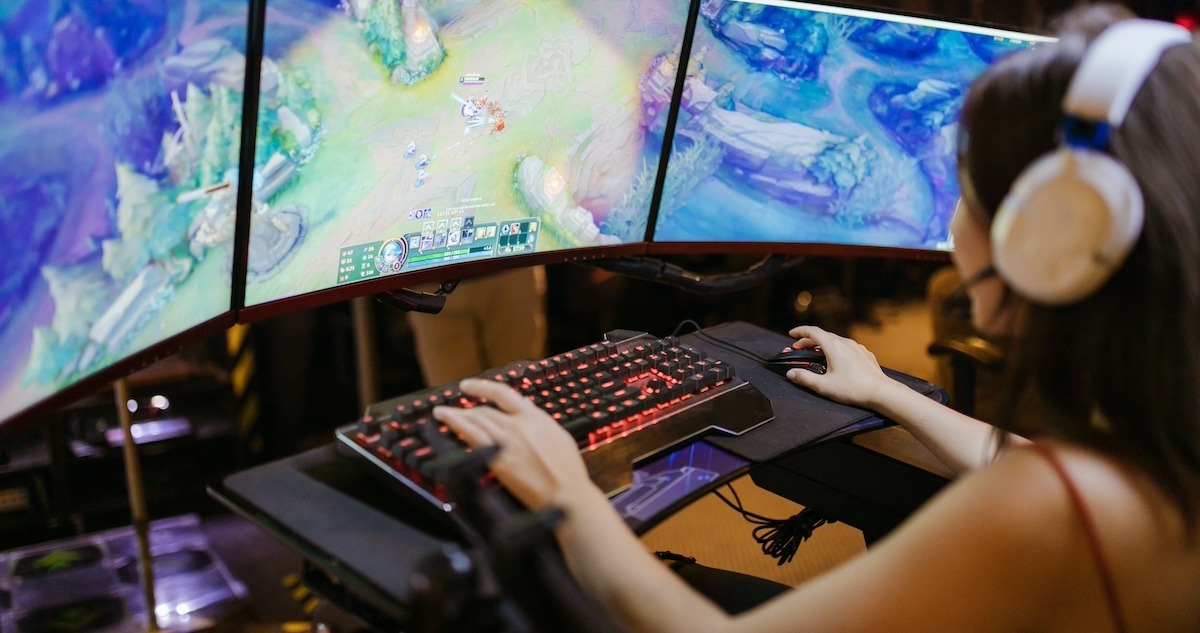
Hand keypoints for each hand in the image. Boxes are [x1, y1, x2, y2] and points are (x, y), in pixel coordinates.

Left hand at [432, 378, 593, 510]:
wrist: (567, 493)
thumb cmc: (568, 472)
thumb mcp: (559, 437)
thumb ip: (540, 425)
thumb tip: (529, 418)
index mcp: (536, 417)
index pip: (503, 393)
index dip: (482, 387)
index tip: (468, 386)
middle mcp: (519, 424)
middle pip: (485, 410)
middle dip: (465, 408)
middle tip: (452, 409)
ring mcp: (507, 440)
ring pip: (475, 420)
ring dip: (454, 414)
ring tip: (441, 412)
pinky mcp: (497, 458)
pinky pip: (472, 436)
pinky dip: (456, 425)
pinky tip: (446, 422)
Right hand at [785, 325, 893, 408]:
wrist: (881, 392)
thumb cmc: (853, 389)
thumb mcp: (824, 386)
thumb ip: (805, 378)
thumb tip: (791, 373)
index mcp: (833, 346)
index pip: (812, 332)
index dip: (800, 331)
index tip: (791, 334)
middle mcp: (845, 342)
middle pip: (823, 335)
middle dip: (809, 340)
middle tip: (799, 348)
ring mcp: (857, 347)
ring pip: (836, 340)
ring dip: (823, 344)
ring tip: (816, 354)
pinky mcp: (865, 354)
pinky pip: (847, 347)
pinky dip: (836, 349)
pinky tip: (837, 360)